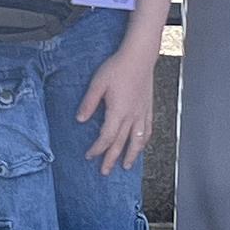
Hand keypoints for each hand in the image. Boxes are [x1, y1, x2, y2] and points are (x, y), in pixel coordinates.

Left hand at [77, 42, 160, 169]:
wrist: (139, 56)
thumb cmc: (118, 67)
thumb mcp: (98, 83)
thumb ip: (89, 103)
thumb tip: (80, 120)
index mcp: (118, 111)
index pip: (106, 137)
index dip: (97, 149)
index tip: (89, 156)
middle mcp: (132, 116)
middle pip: (122, 144)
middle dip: (112, 159)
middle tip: (104, 172)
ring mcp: (142, 113)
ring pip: (138, 140)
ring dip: (131, 155)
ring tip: (126, 166)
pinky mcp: (148, 108)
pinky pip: (147, 130)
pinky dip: (144, 141)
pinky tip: (141, 145)